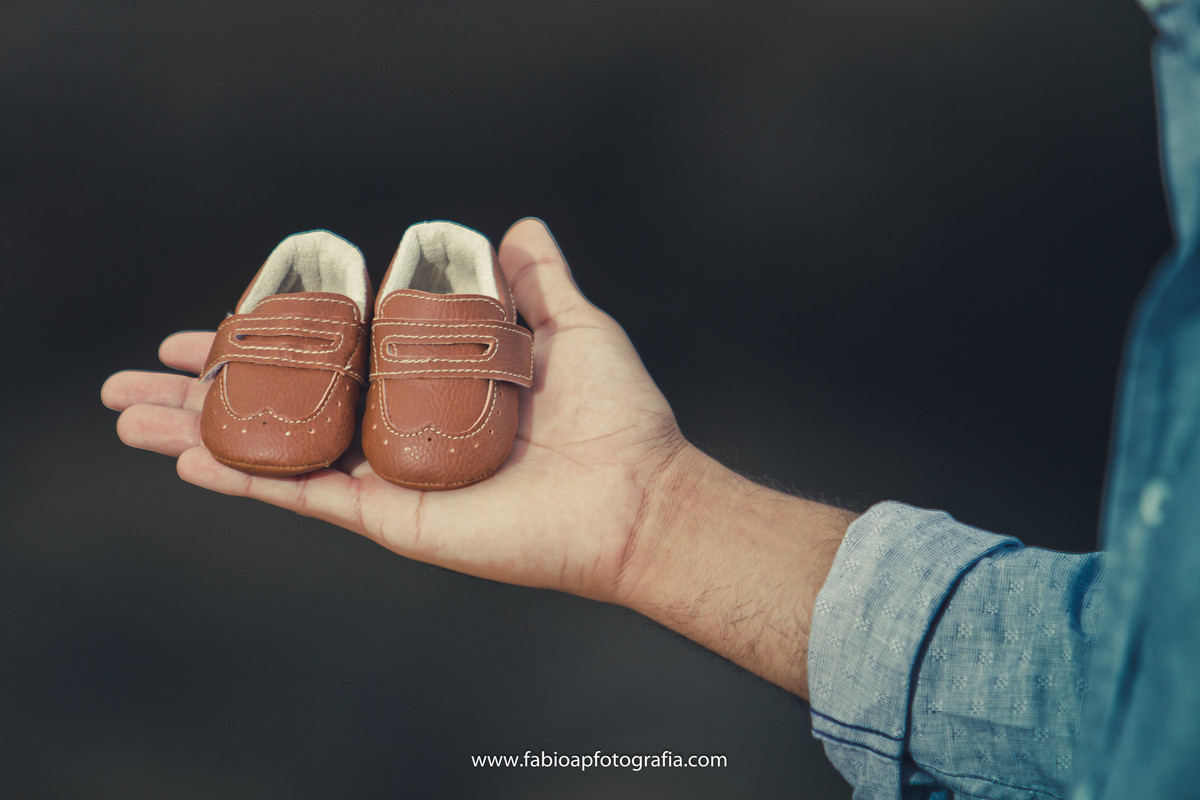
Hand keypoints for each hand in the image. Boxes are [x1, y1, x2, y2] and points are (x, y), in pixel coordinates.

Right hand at [101, 219, 685, 603]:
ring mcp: (388, 476)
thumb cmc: (614, 415)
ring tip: (129, 418)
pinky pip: (304, 495)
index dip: (267, 341)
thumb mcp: (570, 327)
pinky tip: (189, 457)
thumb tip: (518, 228)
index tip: (212, 324)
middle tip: (134, 380)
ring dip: (198, 433)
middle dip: (207, 392)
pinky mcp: (393, 517)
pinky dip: (245, 479)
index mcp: (427, 386)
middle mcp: (396, 431)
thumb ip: (537, 282)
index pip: (328, 358)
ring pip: (275, 450)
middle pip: (284, 405)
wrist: (636, 492)